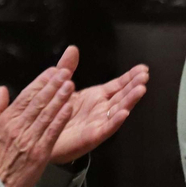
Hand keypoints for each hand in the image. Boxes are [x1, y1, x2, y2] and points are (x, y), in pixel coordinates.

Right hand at [0, 66, 76, 186]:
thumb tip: (1, 89)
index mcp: (7, 119)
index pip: (25, 96)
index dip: (40, 82)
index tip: (52, 71)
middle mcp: (18, 126)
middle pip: (37, 102)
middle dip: (52, 86)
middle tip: (65, 72)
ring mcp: (30, 138)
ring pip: (46, 114)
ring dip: (59, 98)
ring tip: (70, 85)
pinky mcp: (40, 151)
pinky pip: (52, 132)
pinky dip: (61, 119)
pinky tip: (69, 108)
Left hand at [49, 46, 149, 164]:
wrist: (40, 137)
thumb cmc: (53, 114)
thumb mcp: (60, 86)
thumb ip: (67, 68)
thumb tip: (72, 49)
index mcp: (96, 97)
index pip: (117, 85)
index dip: (130, 77)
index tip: (142, 69)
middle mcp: (101, 109)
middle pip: (122, 96)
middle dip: (134, 86)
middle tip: (144, 76)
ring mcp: (99, 122)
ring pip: (118, 110)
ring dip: (130, 100)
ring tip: (140, 90)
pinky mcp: (92, 136)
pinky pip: (106, 128)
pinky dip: (115, 121)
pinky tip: (124, 113)